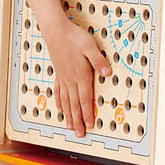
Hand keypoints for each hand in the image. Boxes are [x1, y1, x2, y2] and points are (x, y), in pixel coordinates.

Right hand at [42, 19, 111, 137]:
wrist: (56, 30)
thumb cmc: (73, 37)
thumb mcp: (90, 46)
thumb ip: (99, 61)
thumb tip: (108, 72)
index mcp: (81, 75)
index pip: (85, 99)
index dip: (88, 113)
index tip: (90, 125)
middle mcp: (71, 79)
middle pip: (75, 104)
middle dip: (78, 121)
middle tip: (80, 134)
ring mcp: (63, 77)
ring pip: (66, 101)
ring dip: (69, 115)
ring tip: (70, 127)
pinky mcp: (58, 73)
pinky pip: (58, 92)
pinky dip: (59, 102)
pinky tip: (59, 109)